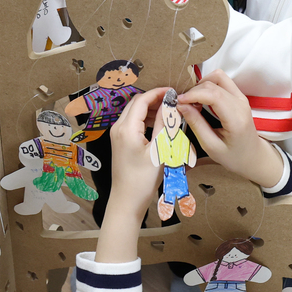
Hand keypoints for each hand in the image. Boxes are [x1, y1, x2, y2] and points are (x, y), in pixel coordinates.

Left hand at [108, 88, 167, 215]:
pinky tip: (159, 124)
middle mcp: (118, 128)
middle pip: (136, 103)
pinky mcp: (120, 142)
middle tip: (173, 100)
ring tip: (169, 112)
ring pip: (134, 112)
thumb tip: (171, 105)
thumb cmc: (143, 179)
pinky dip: (146, 119)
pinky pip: (133, 123)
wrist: (127, 200)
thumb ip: (165, 125)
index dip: (158, 93)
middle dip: (155, 99)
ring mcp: (117, 135)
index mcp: (126, 128)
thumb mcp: (159, 150)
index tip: (174, 91)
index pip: (142, 100)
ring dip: (151, 109)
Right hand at [178, 71, 283, 189]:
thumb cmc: (233, 156)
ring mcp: (242, 97)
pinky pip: (222, 81)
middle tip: (183, 105)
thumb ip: (196, 124)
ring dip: (201, 84)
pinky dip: (208, 85)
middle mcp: (241, 103)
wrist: (253, 156)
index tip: (178, 101)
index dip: (193, 94)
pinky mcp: (239, 96)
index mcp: (236, 119)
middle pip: (214, 84)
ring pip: (218, 77)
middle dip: (194, 91)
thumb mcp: (211, 146)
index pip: (214, 95)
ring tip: (193, 101)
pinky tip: (201, 99)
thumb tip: (181, 105)